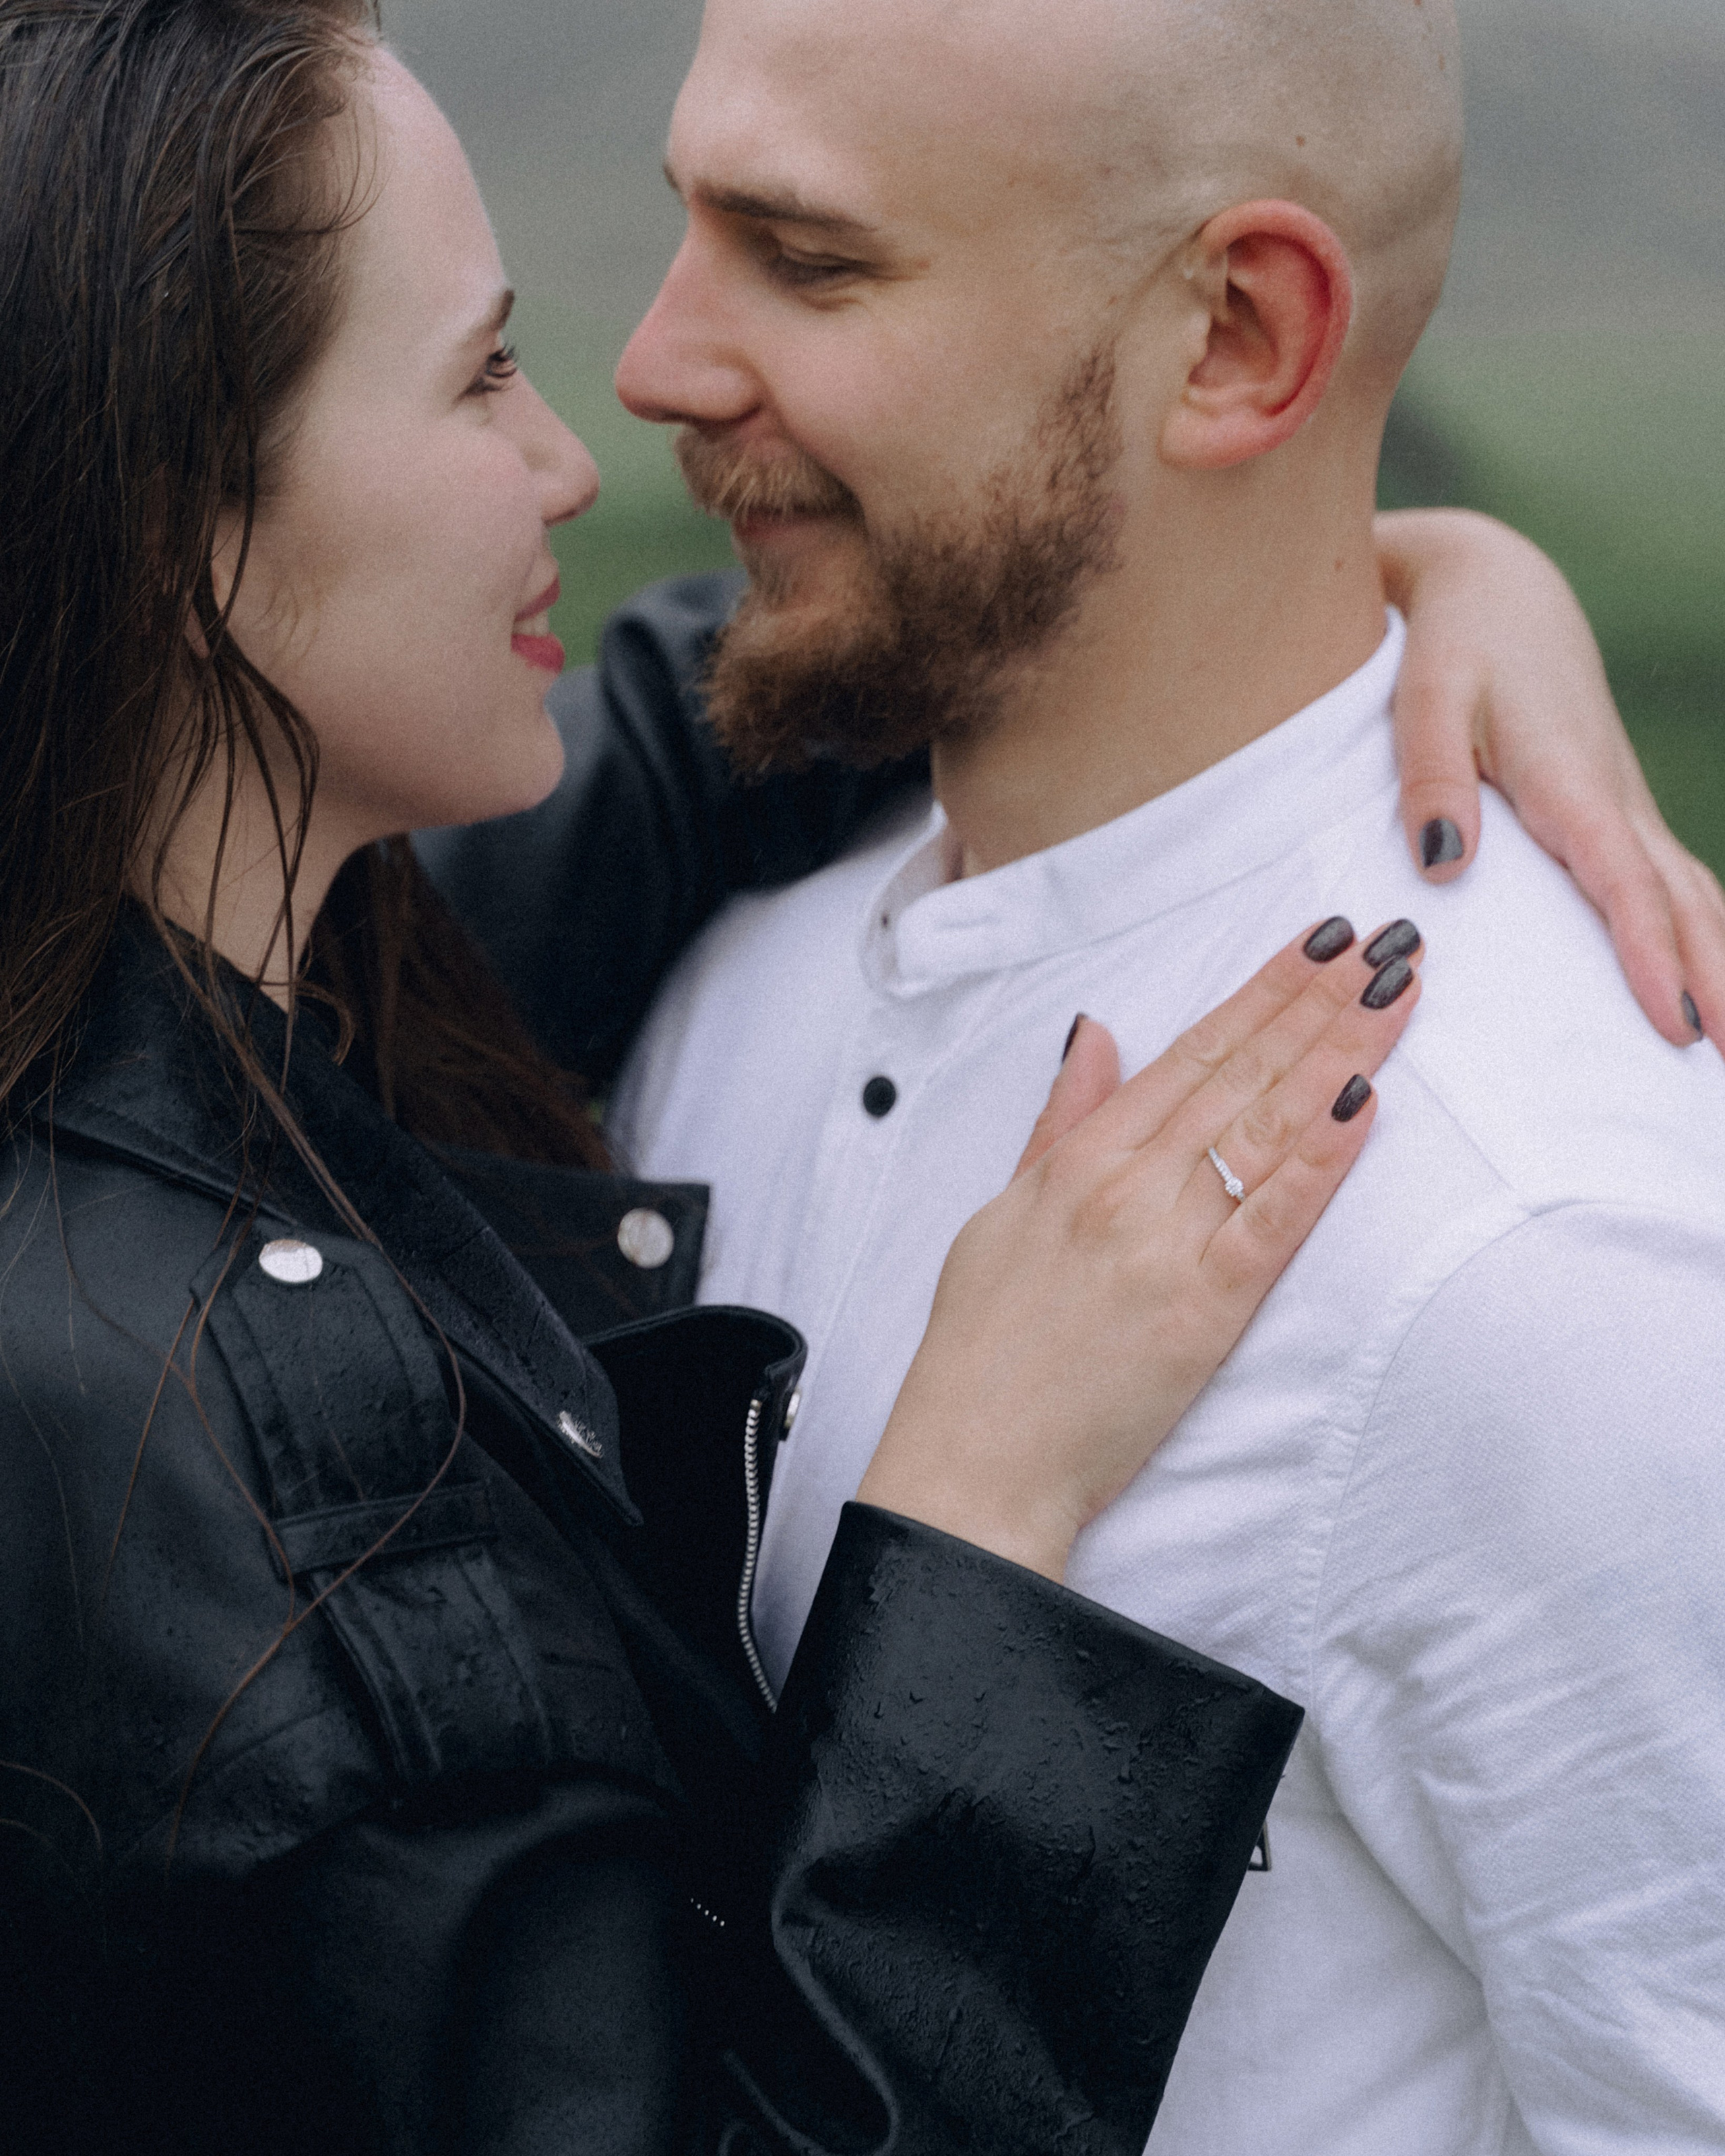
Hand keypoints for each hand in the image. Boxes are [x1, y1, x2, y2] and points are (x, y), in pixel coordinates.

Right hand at [859, 920, 1422, 1581]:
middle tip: (1386, 941)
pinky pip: (1273, 1219)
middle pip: (1240, 1073)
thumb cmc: (984, 1347)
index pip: (1189, 1052)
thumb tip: (1098, 1033)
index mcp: (1079, 1159)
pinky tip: (1363, 1101)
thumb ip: (1060, 1121)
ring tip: (1394, 993)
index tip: (1318, 941)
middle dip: (1318, 1000)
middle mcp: (1125, 1186)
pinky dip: (1320, 1159)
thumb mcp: (1002, 1214)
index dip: (1260, 991)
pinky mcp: (1203, 1309)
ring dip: (1339, 1052)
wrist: (976, 1461)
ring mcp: (1165, 1244)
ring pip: (1265, 1128)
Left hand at [1379, 507, 1724, 1049]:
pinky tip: (1715, 982)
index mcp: (1570, 780)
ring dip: (1722, 965)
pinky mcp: (1617, 811)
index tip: (1676, 1023)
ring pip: (1690, 896)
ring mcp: (1625, 807)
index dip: (1653, 956)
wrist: (1496, 586)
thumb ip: (1430, 778)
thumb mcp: (1424, 696)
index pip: (1624, 883)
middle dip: (1716, 983)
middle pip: (1680, 904)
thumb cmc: (1455, 642)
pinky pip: (1673, 883)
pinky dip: (1703, 933)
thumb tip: (1442, 865)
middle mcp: (1613, 800)